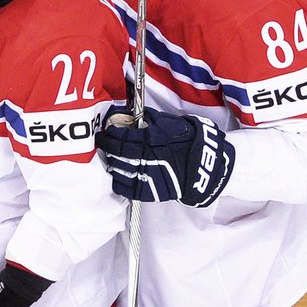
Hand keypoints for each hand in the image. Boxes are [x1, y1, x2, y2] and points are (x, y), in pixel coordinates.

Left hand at [96, 107, 235, 207]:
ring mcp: (145, 176)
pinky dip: (118, 180)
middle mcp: (144, 158)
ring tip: (110, 157)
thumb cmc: (188, 141)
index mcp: (149, 140)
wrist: (204, 166)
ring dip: (111, 162)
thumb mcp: (170, 123)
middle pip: (116, 152)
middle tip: (102, 142)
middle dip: (106, 146)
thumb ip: (149, 119)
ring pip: (117, 170)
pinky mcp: (148, 191)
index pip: (121, 136)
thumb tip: (133, 114)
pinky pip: (124, 188)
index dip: (110, 133)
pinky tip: (118, 174)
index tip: (106, 131)